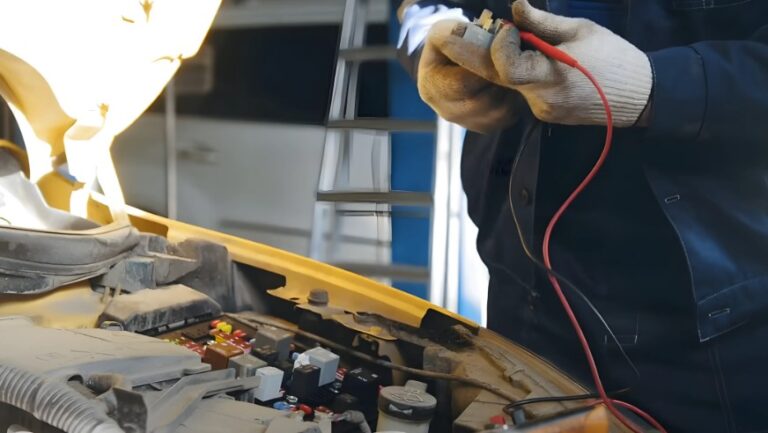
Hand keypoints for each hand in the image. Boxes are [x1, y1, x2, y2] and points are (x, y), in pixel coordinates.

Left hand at [434, 0, 652, 126]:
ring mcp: (542, 111)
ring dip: (505, 62)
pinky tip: (534, 61)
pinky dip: (522, 74)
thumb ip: (542, 23)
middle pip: (498, 77)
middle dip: (480, 53)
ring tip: (510, 41)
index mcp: (550, 78)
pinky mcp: (545, 115)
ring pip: (510, 84)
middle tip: (457, 35)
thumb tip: (514, 7)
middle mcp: (541, 101)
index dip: (499, 46)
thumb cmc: (614, 58)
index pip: (505, 68)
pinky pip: (523, 92)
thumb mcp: (580, 30)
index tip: (508, 27)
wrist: (640, 96)